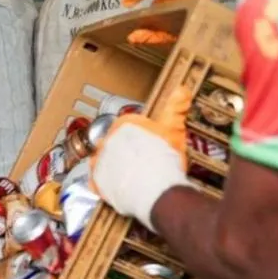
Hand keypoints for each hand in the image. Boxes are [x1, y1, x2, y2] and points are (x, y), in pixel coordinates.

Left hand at [89, 87, 194, 231]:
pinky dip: (106, 183)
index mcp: (124, 124)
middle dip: (126, 150)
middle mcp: (107, 140)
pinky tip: (120, 186)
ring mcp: (100, 160)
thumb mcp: (174, 128)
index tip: (147, 143)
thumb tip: (181, 90)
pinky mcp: (96, 181)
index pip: (128, 125)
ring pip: (105, 160)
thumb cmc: (163, 158)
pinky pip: (98, 180)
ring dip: (115, 165)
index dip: (140, 135)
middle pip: (116, 142)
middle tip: (142, 160)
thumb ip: (176, 108)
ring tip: (133, 174)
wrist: (153, 188)